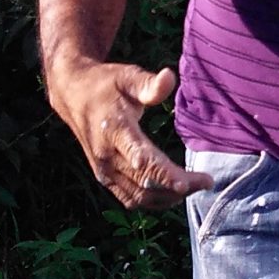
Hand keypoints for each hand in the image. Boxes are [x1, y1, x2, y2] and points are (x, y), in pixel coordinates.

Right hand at [45, 60, 212, 210]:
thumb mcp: (126, 77)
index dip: (168, 175)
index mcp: (114, 131)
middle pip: (146, 184)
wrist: (73, 95)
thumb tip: (169, 77)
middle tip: (205, 182)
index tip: (194, 182)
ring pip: (139, 196)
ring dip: (167, 197)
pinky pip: (129, 198)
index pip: (143, 161)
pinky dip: (152, 201)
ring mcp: (103, 170)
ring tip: (193, 187)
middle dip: (177, 188)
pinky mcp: (104, 177)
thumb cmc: (104, 84)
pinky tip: (171, 194)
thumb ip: (148, 84)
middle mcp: (107, 156)